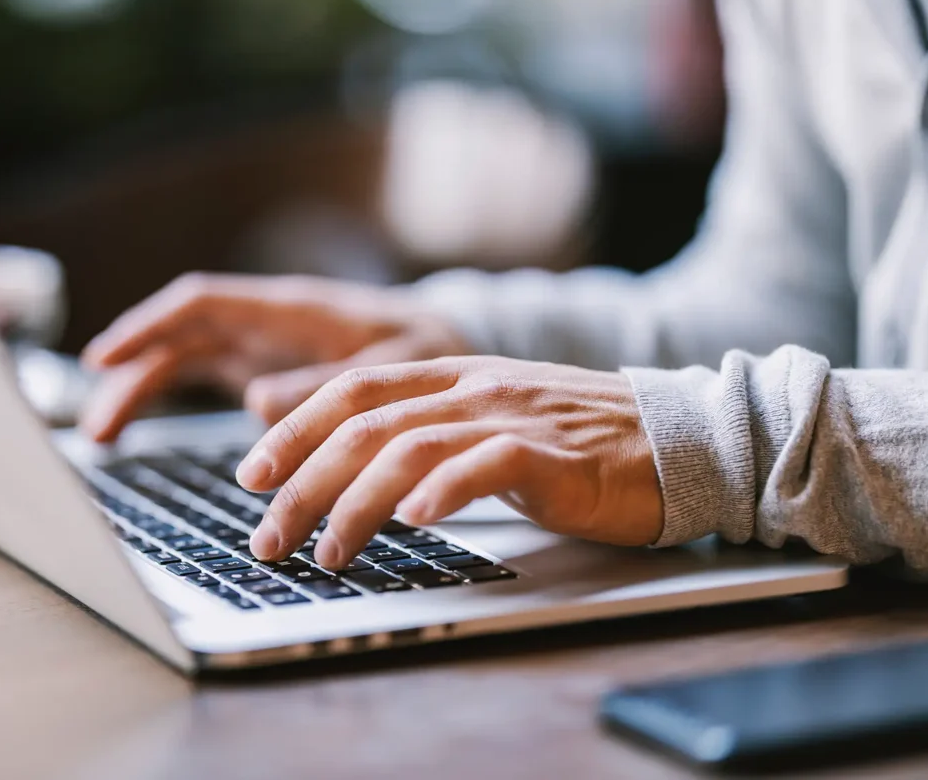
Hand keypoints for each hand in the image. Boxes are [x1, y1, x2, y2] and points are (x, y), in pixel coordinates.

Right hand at [81, 273, 469, 440]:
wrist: (449, 352)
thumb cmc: (427, 351)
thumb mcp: (394, 369)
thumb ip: (327, 385)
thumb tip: (256, 403)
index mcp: (292, 308)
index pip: (204, 303)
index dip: (149, 324)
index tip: (105, 356)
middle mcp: (265, 323)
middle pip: (179, 335)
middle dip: (131, 369)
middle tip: (96, 425)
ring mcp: (259, 345)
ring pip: (181, 358)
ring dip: (138, 390)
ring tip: (103, 437)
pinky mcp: (262, 370)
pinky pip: (201, 378)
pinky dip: (165, 399)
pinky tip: (137, 431)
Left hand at [236, 356, 663, 569]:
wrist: (676, 436)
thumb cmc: (577, 441)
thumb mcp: (489, 421)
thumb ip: (426, 431)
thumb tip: (352, 470)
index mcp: (450, 374)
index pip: (350, 390)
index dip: (293, 428)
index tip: (251, 475)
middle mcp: (471, 386)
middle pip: (363, 424)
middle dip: (303, 482)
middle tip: (268, 537)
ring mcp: (510, 414)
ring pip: (409, 447)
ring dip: (356, 503)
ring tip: (327, 553)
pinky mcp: (552, 452)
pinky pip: (486, 464)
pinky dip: (443, 491)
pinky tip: (413, 523)